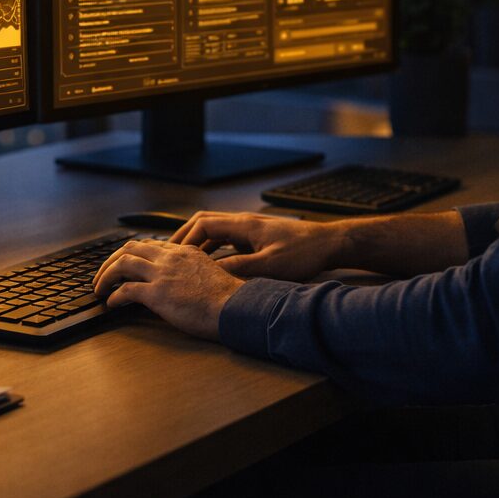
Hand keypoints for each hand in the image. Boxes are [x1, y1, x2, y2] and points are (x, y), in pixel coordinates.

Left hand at [92, 239, 243, 339]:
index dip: (132, 254)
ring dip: (105, 276)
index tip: (122, 264)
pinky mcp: (157, 293)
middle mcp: (171, 258)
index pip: (150, 245)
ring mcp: (163, 274)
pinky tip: (111, 303)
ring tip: (98, 288)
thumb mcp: (209, 275)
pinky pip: (126, 290)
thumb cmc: (229, 298)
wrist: (236, 307)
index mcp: (184, 252)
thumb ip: (192, 272)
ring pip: (122, 264)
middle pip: (130, 249)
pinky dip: (114, 296)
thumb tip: (181, 283)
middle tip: (102, 275)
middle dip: (111, 261)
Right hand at [169, 211, 344, 281]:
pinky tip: (210, 264)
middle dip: (185, 238)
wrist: (329, 244)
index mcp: (243, 225)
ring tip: (184, 261)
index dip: (185, 239)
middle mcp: (244, 223)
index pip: (203, 224)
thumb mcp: (270, 266)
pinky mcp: (257, 238)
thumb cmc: (304, 252)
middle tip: (169, 255)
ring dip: (198, 243)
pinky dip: (213, 248)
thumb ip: (240, 269)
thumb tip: (211, 275)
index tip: (174, 255)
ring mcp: (250, 229)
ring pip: (215, 231)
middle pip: (204, 223)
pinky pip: (226, 239)